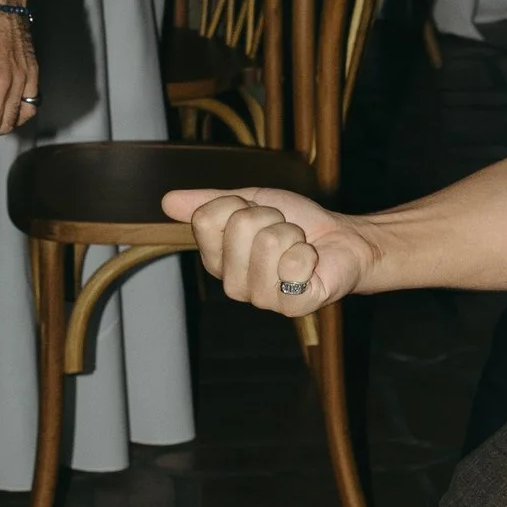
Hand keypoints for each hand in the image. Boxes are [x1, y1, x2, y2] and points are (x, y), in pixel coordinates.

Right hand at [160, 181, 374, 311]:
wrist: (341, 238)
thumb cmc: (295, 222)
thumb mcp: (250, 202)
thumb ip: (210, 204)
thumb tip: (165, 201)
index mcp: (217, 260)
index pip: (207, 218)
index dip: (238, 204)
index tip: (257, 212)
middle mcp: (233, 284)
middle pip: (240, 226)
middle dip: (270, 216)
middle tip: (284, 229)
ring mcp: (262, 299)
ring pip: (269, 241)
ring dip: (292, 233)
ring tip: (298, 244)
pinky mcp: (293, 305)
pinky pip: (293, 264)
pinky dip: (308, 252)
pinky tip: (310, 263)